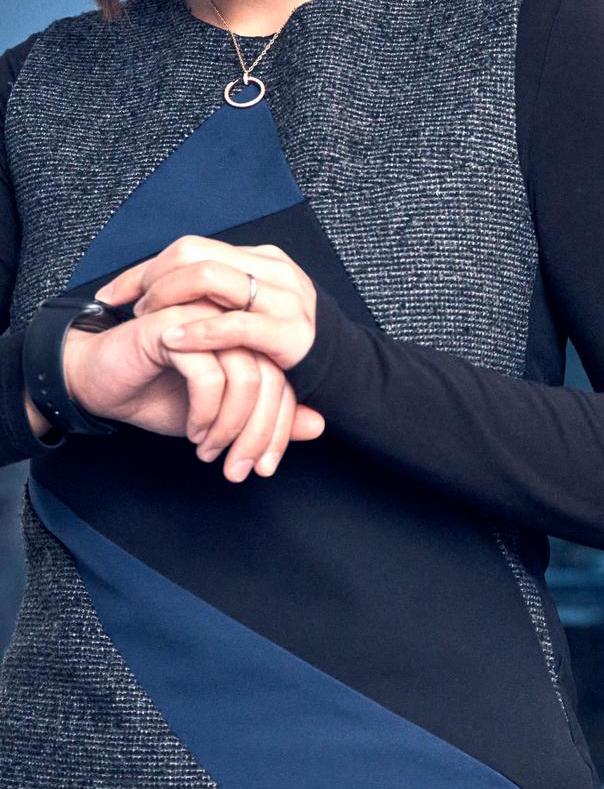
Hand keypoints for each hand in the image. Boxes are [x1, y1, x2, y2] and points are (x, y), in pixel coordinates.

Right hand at [58, 295, 326, 477]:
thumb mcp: (222, 416)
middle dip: (258, 433)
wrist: (99, 382)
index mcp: (252, 337)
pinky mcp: (177, 327)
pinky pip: (210, 375)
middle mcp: (235, 322)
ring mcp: (208, 319)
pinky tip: (194, 432)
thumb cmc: (161, 395)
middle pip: (272, 378)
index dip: (279, 428)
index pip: (286, 381)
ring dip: (230, 426)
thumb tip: (319, 426)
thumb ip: (269, 416)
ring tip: (209, 450)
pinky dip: (206, 413)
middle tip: (239, 469)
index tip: (264, 466)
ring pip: (247, 376)